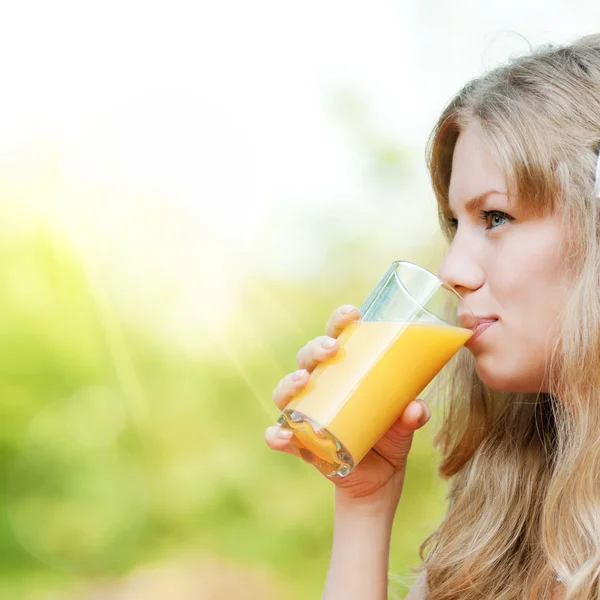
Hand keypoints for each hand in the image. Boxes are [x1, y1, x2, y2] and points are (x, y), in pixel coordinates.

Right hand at [265, 304, 430, 505]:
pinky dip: (276, 434)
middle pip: (308, 358)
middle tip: (331, 348)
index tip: (352, 313)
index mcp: (345, 370)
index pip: (337, 336)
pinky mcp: (301, 442)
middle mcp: (321, 386)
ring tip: (303, 381)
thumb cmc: (390, 436)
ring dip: (289, 383)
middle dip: (315, 348)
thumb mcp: (404, 424)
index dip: (339, 321)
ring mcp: (307, 412)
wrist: (380, 480)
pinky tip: (280, 435)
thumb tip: (415, 408)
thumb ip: (412, 415)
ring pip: (287, 390)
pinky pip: (280, 435)